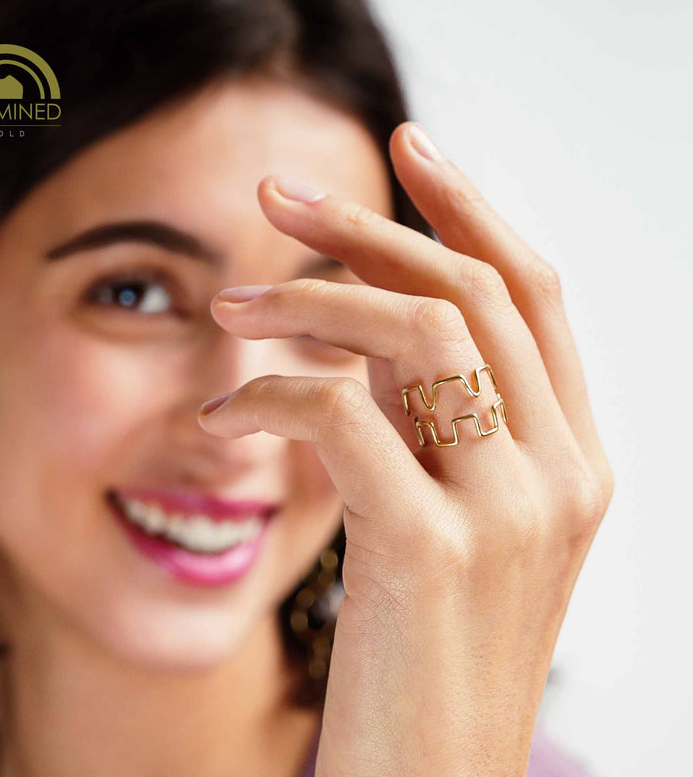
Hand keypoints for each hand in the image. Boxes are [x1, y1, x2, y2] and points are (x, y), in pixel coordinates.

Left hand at [197, 122, 613, 776]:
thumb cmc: (424, 650)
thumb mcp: (446, 513)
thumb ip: (430, 418)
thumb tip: (365, 318)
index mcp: (575, 457)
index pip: (531, 292)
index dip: (469, 207)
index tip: (404, 147)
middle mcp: (563, 472)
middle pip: (471, 290)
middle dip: (369, 224)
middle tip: (277, 194)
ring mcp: (510, 512)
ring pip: (416, 332)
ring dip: (308, 299)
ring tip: (231, 305)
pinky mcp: (432, 553)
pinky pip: (343, 414)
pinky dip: (270, 394)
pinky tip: (223, 416)